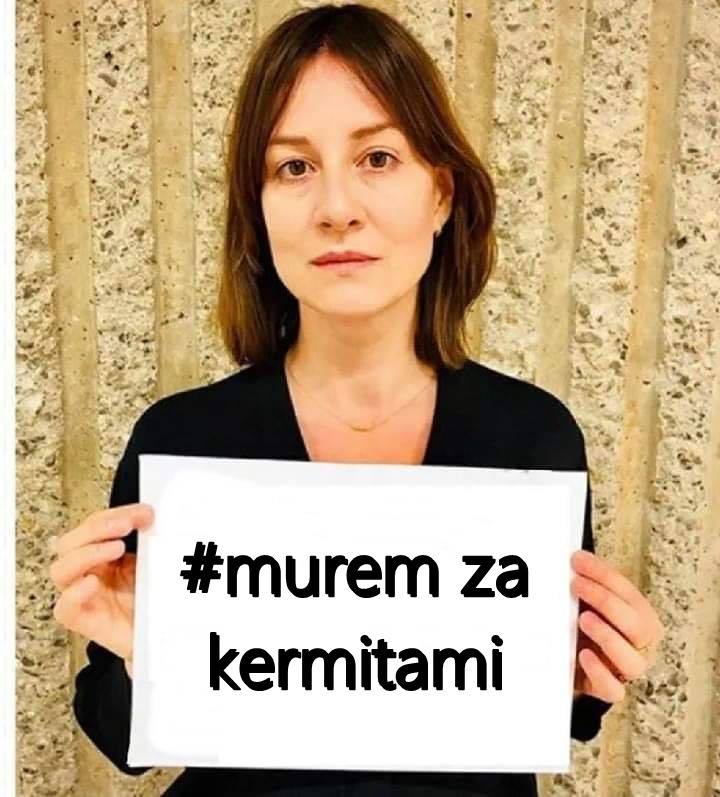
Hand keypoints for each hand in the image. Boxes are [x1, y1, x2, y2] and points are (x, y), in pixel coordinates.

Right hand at [49, 504, 154, 667]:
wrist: (159, 637)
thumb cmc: (152, 599)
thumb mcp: (153, 564)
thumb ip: (151, 543)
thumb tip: (159, 520)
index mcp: (102, 554)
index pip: (95, 525)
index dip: (116, 514)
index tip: (144, 513)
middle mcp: (88, 572)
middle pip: (70, 542)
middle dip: (97, 527)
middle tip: (126, 524)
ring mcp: (83, 596)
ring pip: (60, 570)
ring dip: (86, 553)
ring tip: (116, 547)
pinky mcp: (84, 620)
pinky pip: (64, 608)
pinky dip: (75, 593)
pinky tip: (92, 583)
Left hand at [570, 549, 663, 702]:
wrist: (574, 660)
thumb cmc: (586, 624)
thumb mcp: (589, 601)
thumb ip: (588, 584)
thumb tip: (571, 558)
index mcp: (641, 617)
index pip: (630, 594)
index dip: (604, 575)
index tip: (578, 561)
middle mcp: (640, 644)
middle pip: (638, 626)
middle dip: (606, 601)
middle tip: (577, 585)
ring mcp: (626, 669)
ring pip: (633, 662)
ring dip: (608, 637)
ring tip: (583, 619)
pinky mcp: (607, 689)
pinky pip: (614, 690)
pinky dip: (600, 673)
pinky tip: (584, 655)